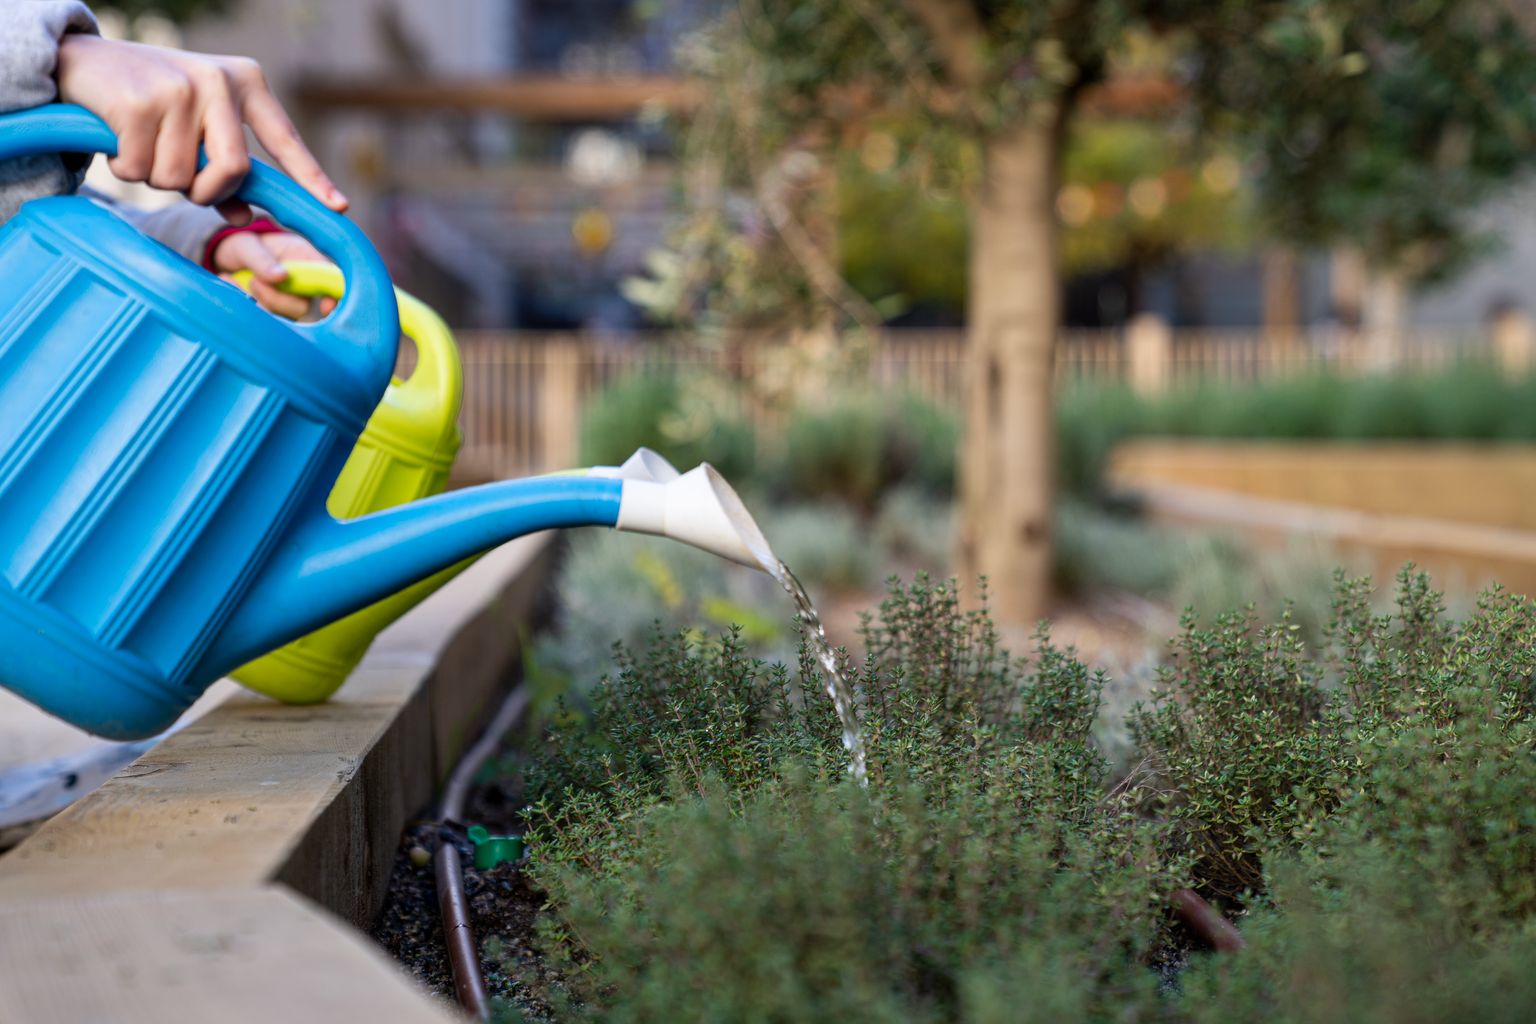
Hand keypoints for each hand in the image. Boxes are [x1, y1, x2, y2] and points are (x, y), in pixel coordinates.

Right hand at [55, 35, 345, 220]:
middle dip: (209, 190)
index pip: (284, 139)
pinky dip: (126, 169)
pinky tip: (119, 140)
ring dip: (158, 178)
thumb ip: (225, 171)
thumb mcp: (198, 129)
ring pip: (183, 176)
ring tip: (144, 146)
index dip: (311, 177)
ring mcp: (179, 88)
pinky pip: (142, 169)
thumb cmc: (153, 103)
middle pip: (235, 169)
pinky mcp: (139, 101)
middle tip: (188, 185)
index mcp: (245, 83)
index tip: (338, 207)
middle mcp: (218, 80)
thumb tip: (242, 217)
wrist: (83, 62)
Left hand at [210, 230, 337, 319]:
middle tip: (253, 281)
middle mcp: (302, 282)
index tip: (326, 307)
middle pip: (304, 305)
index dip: (333, 293)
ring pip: (285, 316)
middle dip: (277, 299)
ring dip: (260, 303)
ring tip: (234, 280)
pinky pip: (268, 321)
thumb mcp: (246, 246)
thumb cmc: (243, 245)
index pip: (329, 277)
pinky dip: (248, 308)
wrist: (226, 259)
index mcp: (304, 257)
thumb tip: (281, 276)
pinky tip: (233, 287)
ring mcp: (290, 300)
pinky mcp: (275, 312)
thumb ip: (262, 260)